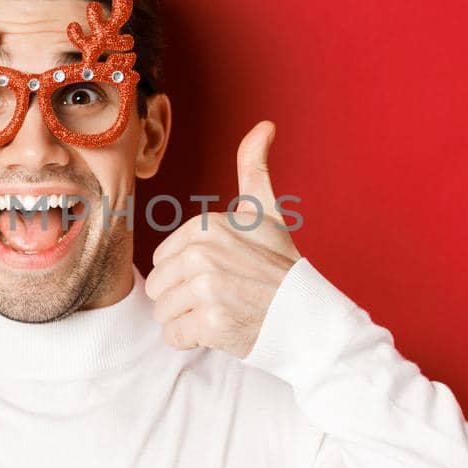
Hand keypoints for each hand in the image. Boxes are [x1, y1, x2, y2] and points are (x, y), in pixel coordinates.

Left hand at [145, 120, 301, 357]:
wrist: (310, 318)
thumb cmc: (282, 268)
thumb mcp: (267, 215)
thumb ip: (255, 169)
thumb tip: (265, 125)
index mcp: (208, 226)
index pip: (163, 260)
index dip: (188, 274)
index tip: (224, 275)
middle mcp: (204, 253)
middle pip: (158, 286)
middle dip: (183, 298)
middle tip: (222, 298)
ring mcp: (207, 288)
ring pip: (162, 312)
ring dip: (187, 321)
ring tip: (222, 313)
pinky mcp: (210, 323)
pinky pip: (174, 336)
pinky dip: (192, 341)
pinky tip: (220, 332)